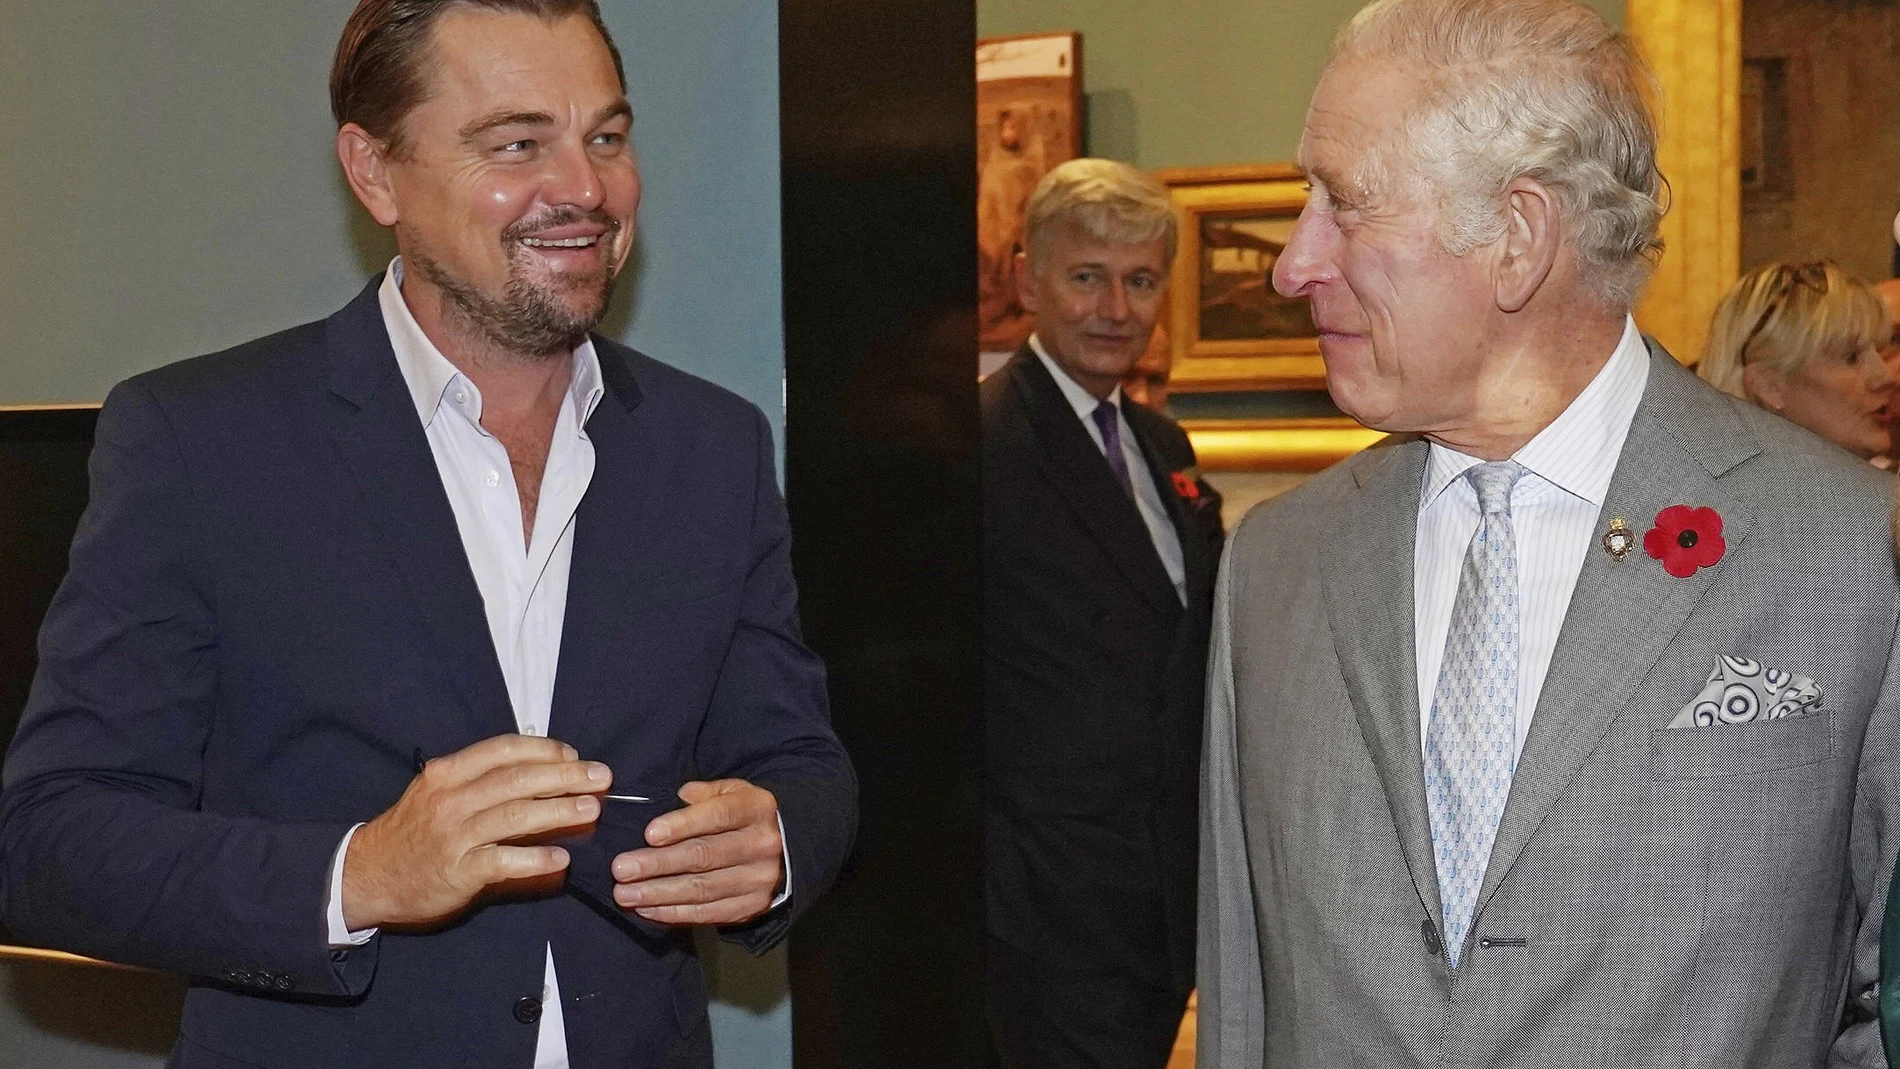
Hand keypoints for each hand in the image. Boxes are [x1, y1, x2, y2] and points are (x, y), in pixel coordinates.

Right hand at [342, 734, 611, 929]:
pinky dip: (536, 859)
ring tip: (592, 809)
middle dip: (565, 776)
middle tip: (602, 777)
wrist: (364, 876)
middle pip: (518, 779)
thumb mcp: (437, 794)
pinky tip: (561, 860)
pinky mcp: (457, 872)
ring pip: (516, 815)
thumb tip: (541, 772)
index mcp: (447, 773)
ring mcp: (454, 836)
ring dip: (559, 811)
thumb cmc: (412, 832)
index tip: (574, 756)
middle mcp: (451, 799)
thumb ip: (480, 782)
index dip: (544, 750)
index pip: (503, 750)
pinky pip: (504, 861)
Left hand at [610, 779, 782, 925]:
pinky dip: (673, 913)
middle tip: (621, 869)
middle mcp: (763, 844)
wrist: (783, 850)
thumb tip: (672, 801)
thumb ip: (700, 794)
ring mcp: (759, 880)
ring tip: (624, 894)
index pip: (718, 816)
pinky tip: (646, 909)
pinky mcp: (750, 907)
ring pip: (702, 889)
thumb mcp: (729, 792)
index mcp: (756, 808)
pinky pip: (707, 913)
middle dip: (658, 864)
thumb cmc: (741, 816)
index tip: (649, 834)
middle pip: (705, 856)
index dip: (683, 825)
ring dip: (658, 893)